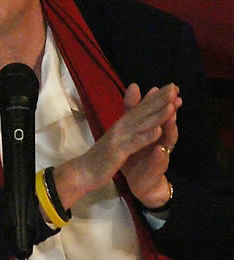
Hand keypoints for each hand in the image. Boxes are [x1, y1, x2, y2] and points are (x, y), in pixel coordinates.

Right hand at [53, 82, 180, 210]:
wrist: (83, 172)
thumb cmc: (100, 156)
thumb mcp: (115, 138)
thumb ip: (124, 124)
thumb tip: (131, 112)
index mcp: (122, 124)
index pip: (141, 107)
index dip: (156, 97)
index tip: (172, 87)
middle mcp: (121, 126)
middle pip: (143, 111)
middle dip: (160, 99)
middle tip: (175, 87)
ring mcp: (119, 138)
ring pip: (141, 124)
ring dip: (157, 115)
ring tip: (172, 105)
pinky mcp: (117, 151)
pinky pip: (134, 143)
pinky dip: (146, 137)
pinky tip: (159, 131)